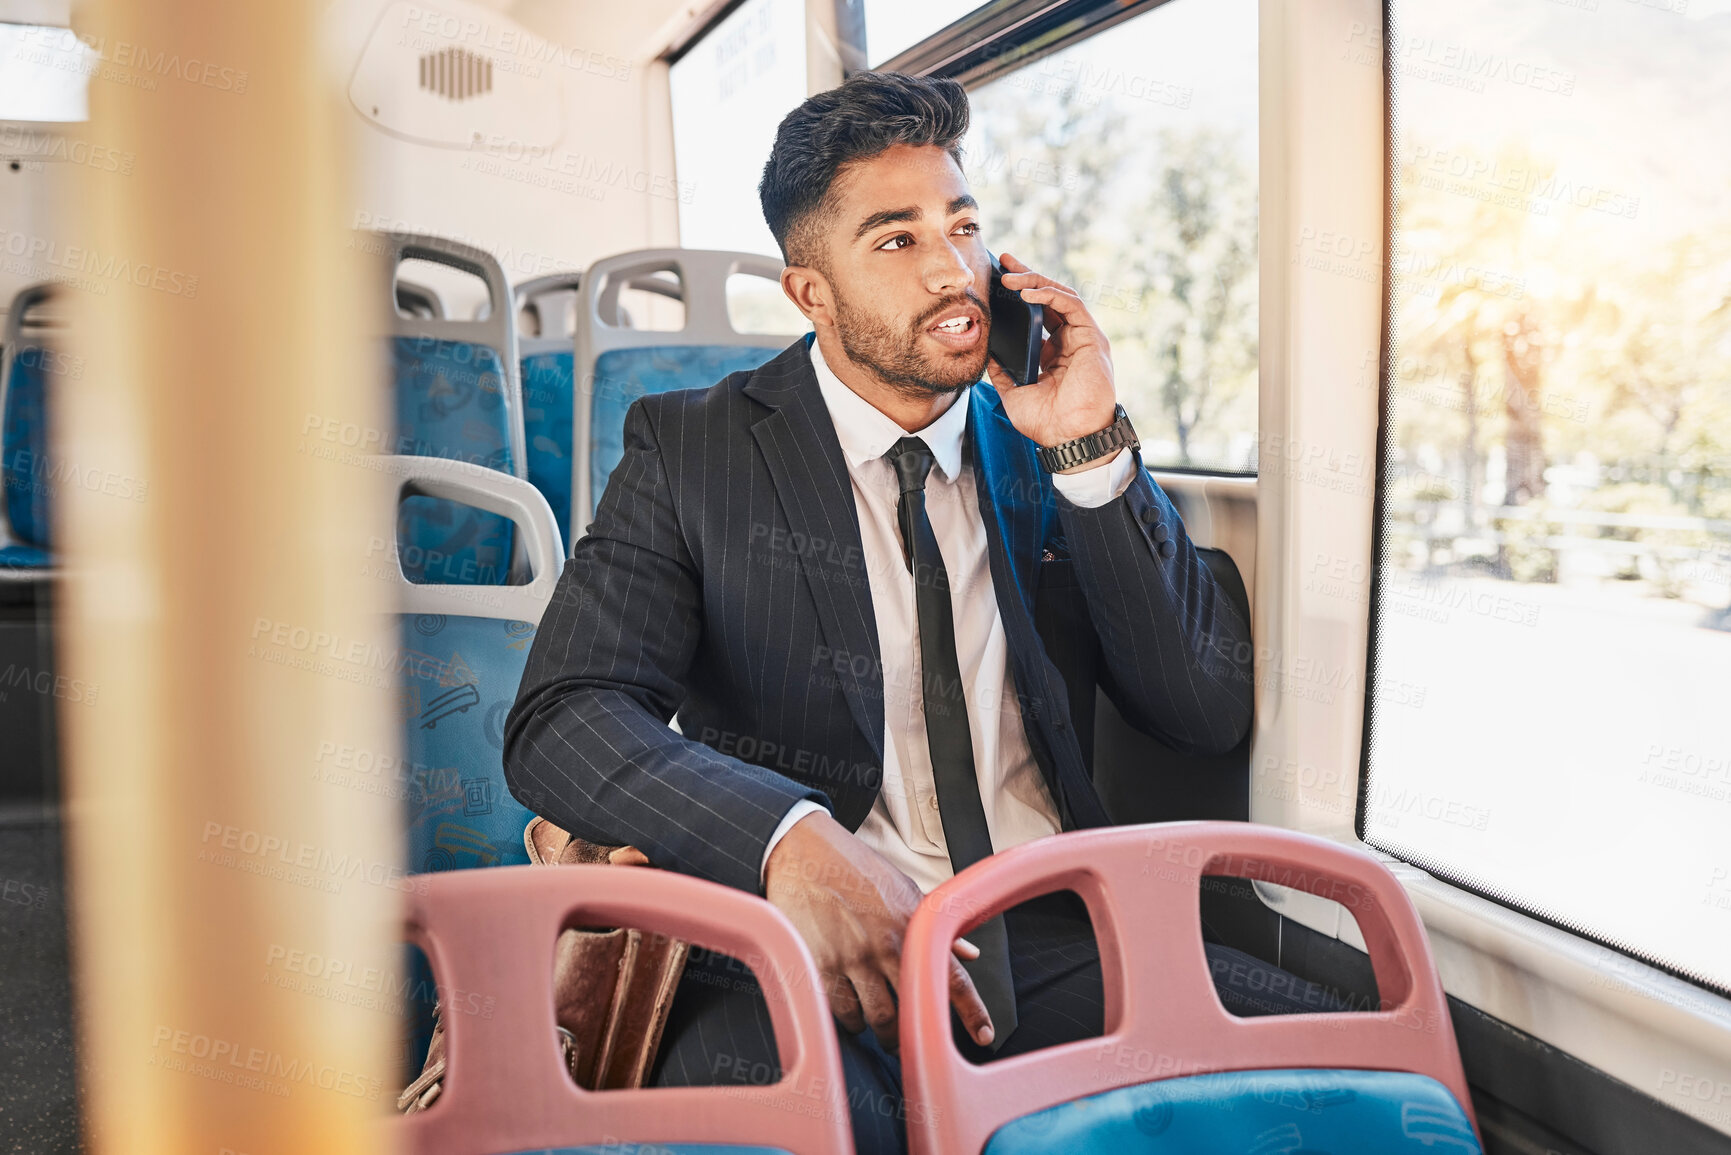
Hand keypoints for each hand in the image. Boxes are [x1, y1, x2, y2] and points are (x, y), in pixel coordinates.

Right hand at [763, 811, 993, 1053]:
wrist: (804, 853)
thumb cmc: (855, 870)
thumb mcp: (903, 890)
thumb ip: (934, 926)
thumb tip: (969, 953)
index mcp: (911, 926)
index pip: (951, 977)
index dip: (972, 1011)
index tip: (983, 1035)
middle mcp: (885, 945)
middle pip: (909, 1012)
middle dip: (910, 1032)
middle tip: (906, 1035)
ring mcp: (851, 958)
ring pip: (875, 1020)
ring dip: (880, 1030)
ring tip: (877, 1023)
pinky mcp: (819, 966)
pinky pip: (841, 1012)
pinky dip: (849, 1018)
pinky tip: (850, 1009)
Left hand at [984, 252, 1118, 461]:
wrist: (1068, 437)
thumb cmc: (1047, 422)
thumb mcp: (1013, 393)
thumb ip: (1002, 372)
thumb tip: (987, 352)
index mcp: (1053, 353)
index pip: (1037, 314)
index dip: (1020, 296)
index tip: (998, 281)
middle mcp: (1069, 341)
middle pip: (1048, 298)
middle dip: (1026, 276)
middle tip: (1003, 262)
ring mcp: (1082, 338)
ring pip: (1060, 295)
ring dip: (1034, 280)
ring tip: (1009, 276)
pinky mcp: (1091, 337)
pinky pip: (1070, 304)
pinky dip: (1049, 293)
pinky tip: (1026, 292)